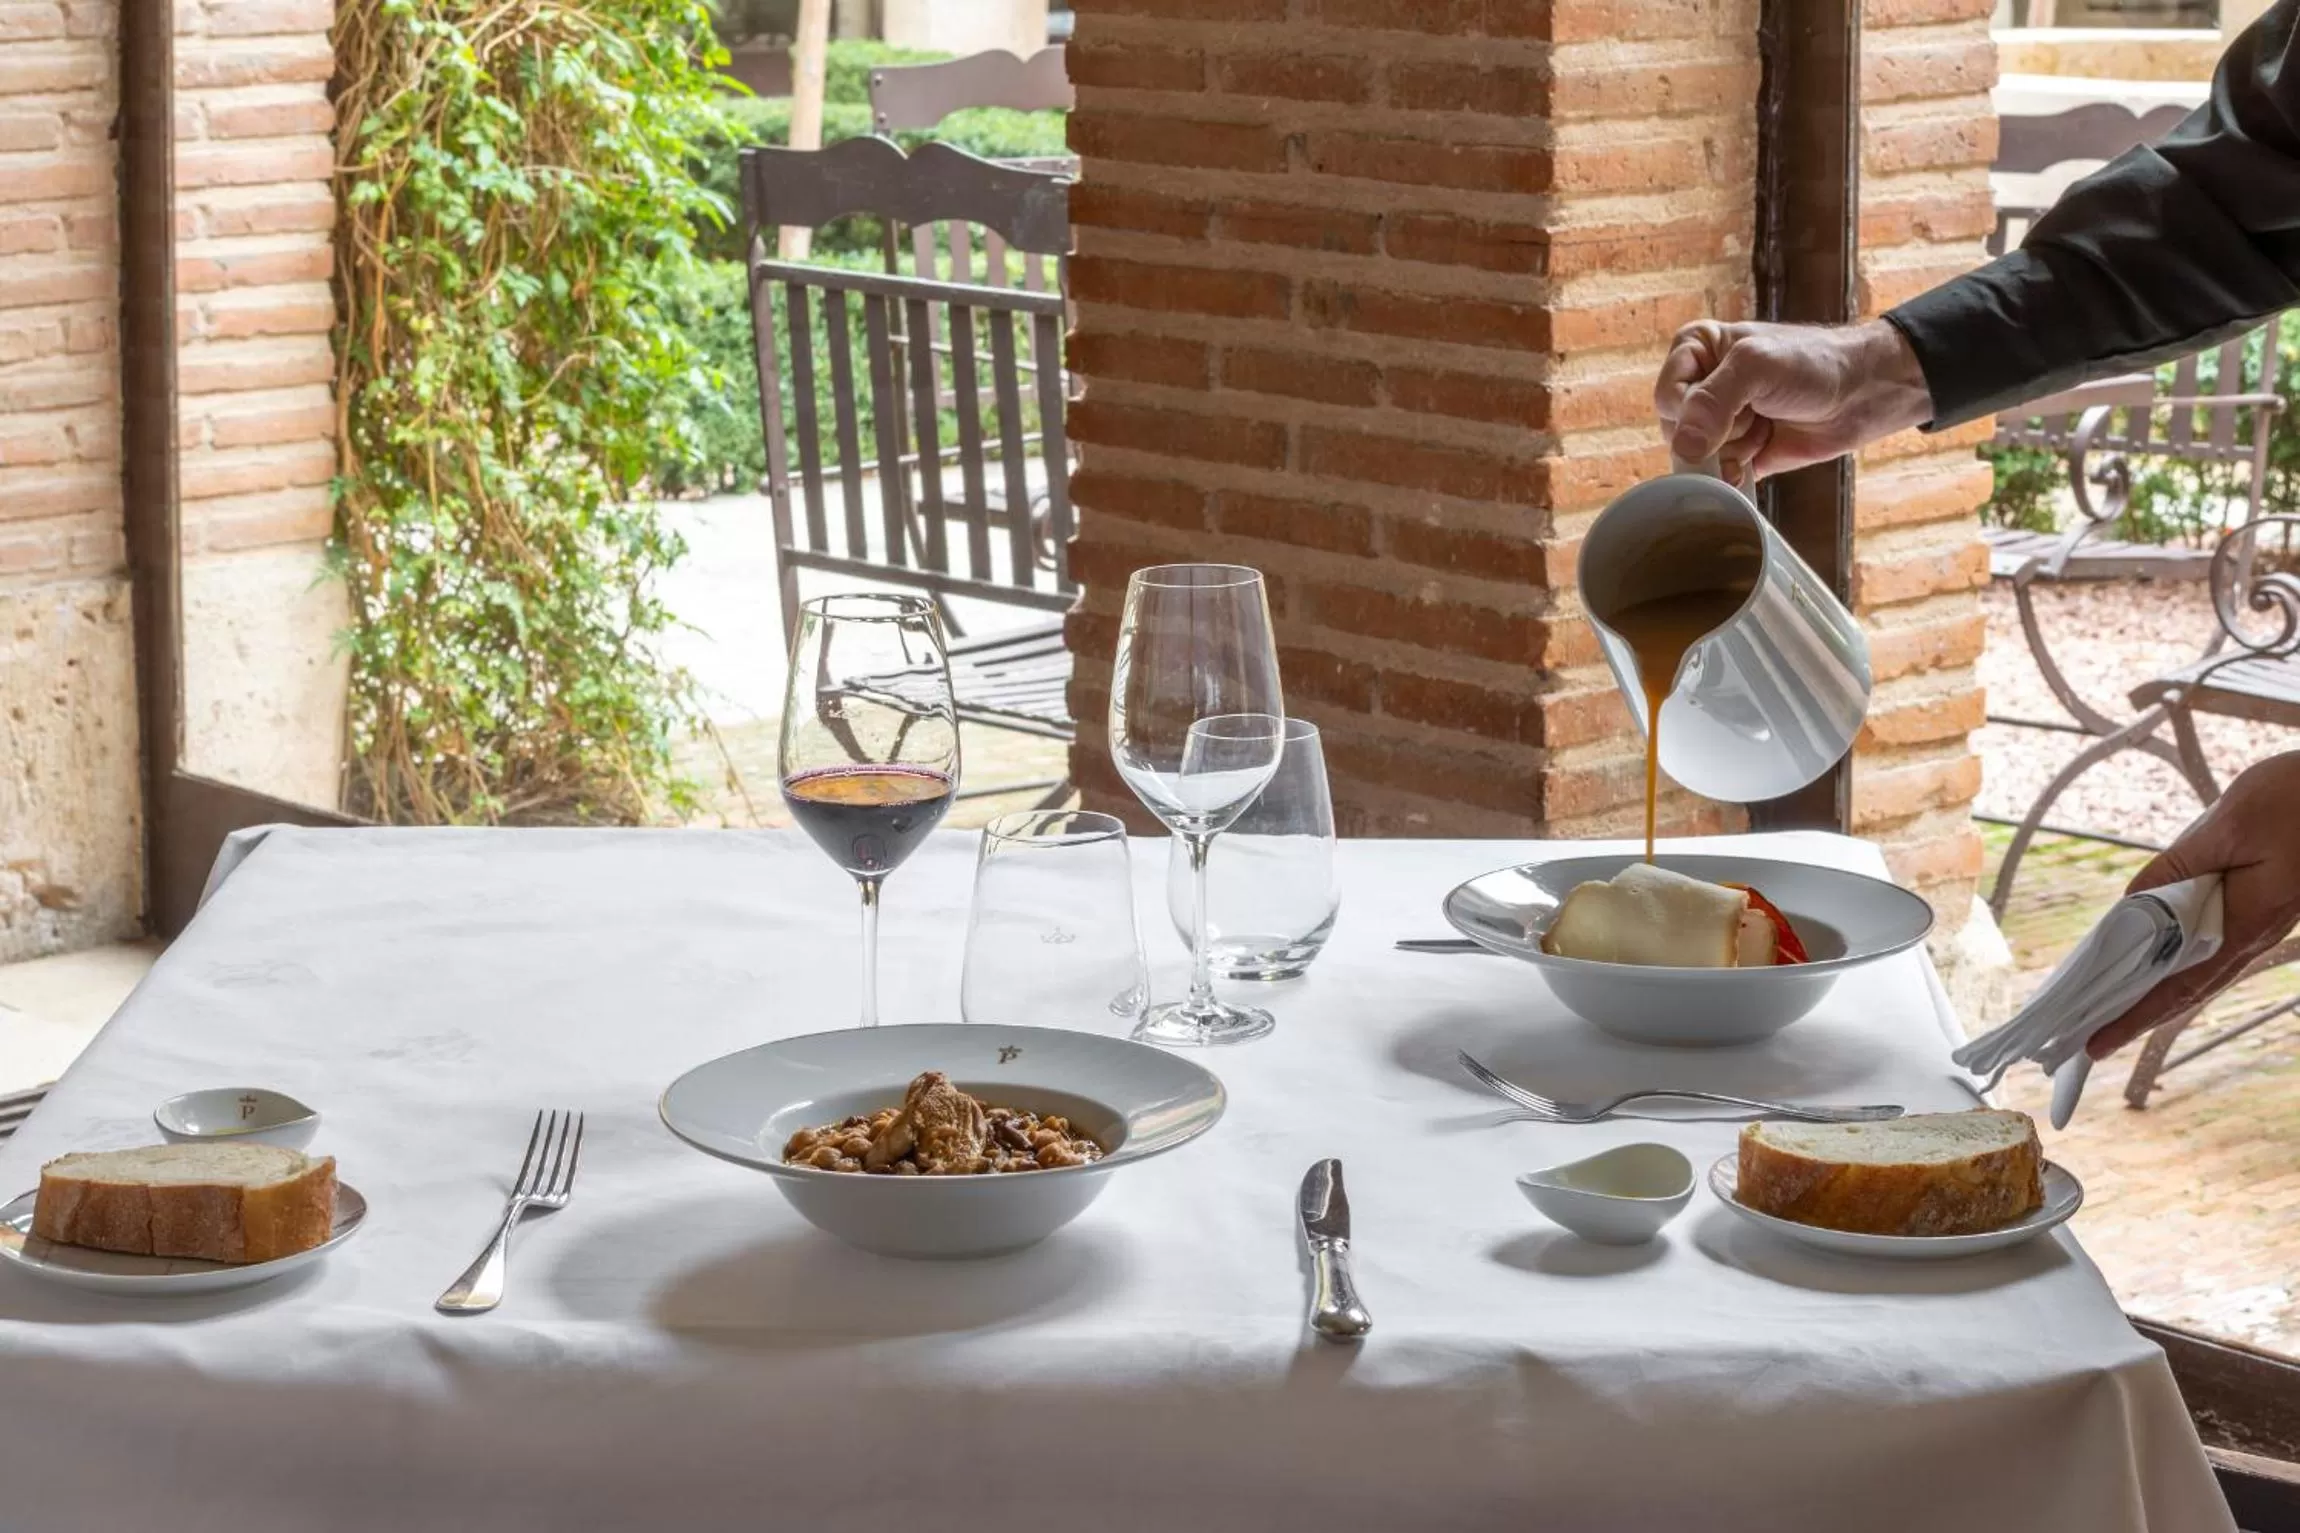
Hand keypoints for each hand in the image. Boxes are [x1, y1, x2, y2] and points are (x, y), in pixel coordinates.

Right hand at [1653, 319, 1933, 481]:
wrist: (1865, 392)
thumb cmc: (1814, 363)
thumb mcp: (1757, 367)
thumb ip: (1714, 401)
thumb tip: (1683, 447)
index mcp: (1695, 349)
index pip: (1666, 396)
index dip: (1694, 411)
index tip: (1734, 406)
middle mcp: (1701, 384)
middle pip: (1676, 431)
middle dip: (1718, 433)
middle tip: (1755, 413)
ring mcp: (1719, 421)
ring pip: (1696, 458)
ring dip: (1733, 451)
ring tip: (1765, 427)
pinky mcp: (1737, 453)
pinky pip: (1717, 477)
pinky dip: (1736, 475)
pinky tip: (1760, 456)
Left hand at [2091, 752, 2299, 1056]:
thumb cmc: (2299, 800)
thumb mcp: (2229, 827)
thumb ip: (2178, 865)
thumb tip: (2134, 900)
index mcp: (2246, 923)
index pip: (2179, 985)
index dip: (2136, 1016)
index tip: (2097, 1043)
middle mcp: (2254, 934)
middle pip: (2186, 988)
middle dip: (2136, 1015)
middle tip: (2089, 1039)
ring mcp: (2260, 924)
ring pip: (2199, 969)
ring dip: (2154, 991)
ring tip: (2109, 1007)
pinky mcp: (2261, 906)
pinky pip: (2210, 943)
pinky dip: (2175, 957)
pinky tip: (2151, 956)